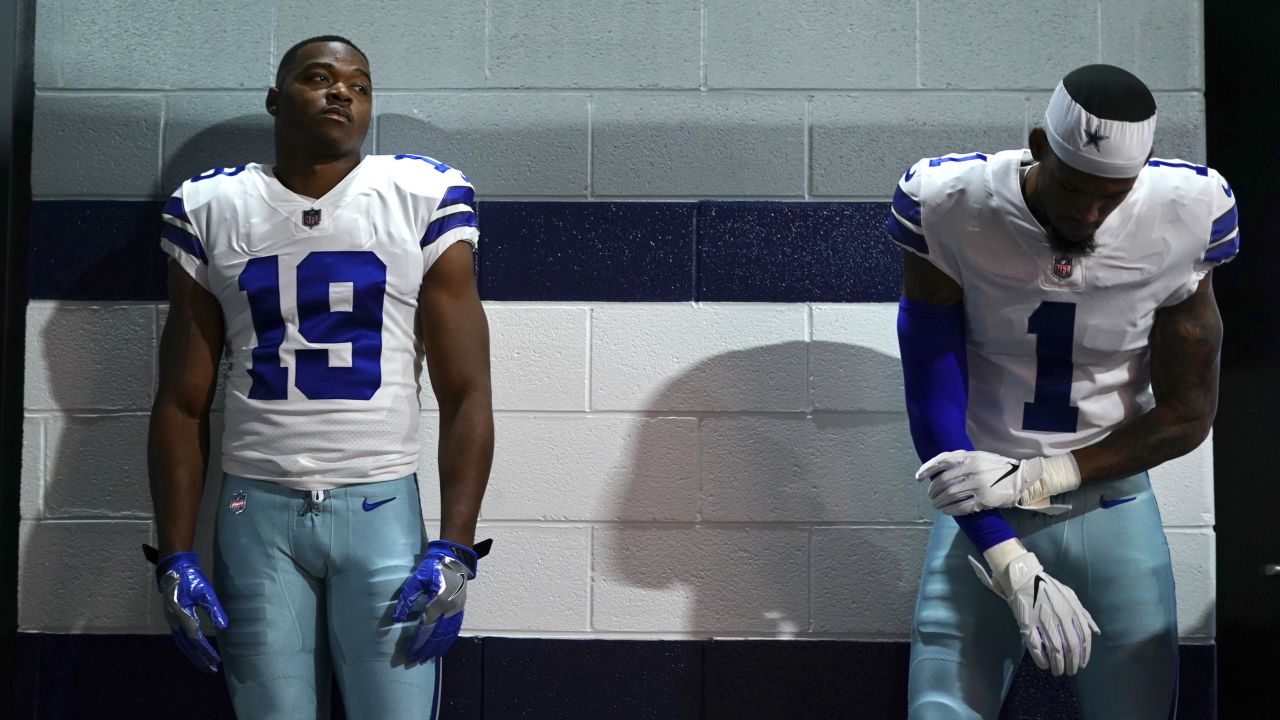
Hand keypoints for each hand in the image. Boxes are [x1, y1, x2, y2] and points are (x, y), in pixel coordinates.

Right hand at [156, 552, 228, 672]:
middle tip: (211, 669)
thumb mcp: (206, 592)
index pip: (196, 639)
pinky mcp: (172, 618)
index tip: (216, 661)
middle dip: (199, 658)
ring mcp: (171, 620)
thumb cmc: (191, 579)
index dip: (206, 651)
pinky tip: (195, 650)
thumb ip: (215, 610)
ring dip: (193, 654)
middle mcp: (174, 621)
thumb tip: (224, 627)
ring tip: (204, 664)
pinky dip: (188, 647)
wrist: (174, 569)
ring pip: (182, 643)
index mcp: (182, 615)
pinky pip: (180, 637)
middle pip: (187, 646)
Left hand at [392, 540, 483, 661]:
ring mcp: (457, 609)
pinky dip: (448, 640)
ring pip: (448, 635)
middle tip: (416, 660)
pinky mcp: (460, 608)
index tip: (409, 652)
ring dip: (438, 648)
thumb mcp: (416, 580)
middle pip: (438, 636)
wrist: (453, 558)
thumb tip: (395, 618)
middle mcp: (449, 609)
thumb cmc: (433, 567)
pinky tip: (442, 647)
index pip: (426, 628)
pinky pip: (455, 629)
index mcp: (437, 602)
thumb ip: (406, 599)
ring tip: (427, 657)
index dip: (417, 642)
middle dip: (426, 649)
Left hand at [916, 451, 1079, 514]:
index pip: (942, 461)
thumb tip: (938, 468)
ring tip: (937, 504)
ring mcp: (978, 485)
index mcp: (970, 457)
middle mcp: (973, 469)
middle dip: (933, 490)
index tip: (919, 478)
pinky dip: (950, 510)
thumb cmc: (997, 467)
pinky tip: (946, 511)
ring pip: (950, 495)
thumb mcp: (980, 456)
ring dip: (940, 502)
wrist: (1021, 478)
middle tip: (931, 496)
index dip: (927, 470)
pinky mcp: (984, 500)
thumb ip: (961, 459)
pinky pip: (961, 507)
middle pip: (944, 482)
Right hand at [969, 551, 1099, 675]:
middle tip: (1070, 672)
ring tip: (1058, 672)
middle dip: (1072, 664)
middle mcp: (1061, 618)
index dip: (1084, 654)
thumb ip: (1084, 614)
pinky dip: (1041, 659)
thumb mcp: (1071, 596)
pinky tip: (1044, 665)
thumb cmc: (1048, 587)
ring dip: (1058, 665)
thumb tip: (1096, 631)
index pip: (1084, 638)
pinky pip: (1036, 646)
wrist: (1024, 578)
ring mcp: (1043, 622)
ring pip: (1055, 650)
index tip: (1082, 664)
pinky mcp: (1027, 624)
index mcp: (1073, 611)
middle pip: (1071, 647)